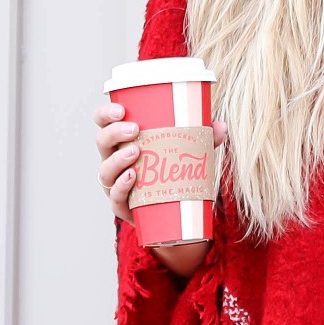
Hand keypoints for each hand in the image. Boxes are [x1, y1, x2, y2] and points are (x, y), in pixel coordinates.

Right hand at [94, 95, 208, 276]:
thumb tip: (221, 126)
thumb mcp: (188, 153)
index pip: (104, 123)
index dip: (105, 114)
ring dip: (118, 159)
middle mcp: (114, 161)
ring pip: (105, 170)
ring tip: (135, 152)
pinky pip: (115, 197)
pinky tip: (132, 177)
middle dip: (113, 132)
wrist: (173, 215)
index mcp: (123, 142)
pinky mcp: (123, 207)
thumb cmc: (173, 174)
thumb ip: (203, 140)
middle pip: (101, 142)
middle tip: (134, 129)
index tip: (120, 109)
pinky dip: (122, 186)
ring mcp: (116, 185)